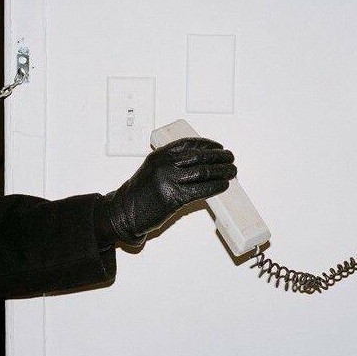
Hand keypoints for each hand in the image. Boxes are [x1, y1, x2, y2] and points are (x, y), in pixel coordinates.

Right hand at [96, 137, 236, 244]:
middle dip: (219, 156)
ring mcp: (168, 181)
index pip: (188, 144)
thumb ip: (171, 164)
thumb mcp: (151, 170)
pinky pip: (200, 190)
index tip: (218, 146)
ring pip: (203, 172)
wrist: (125, 212)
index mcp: (159, 155)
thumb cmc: (139, 194)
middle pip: (199, 157)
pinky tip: (223, 186)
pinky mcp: (173, 198)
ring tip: (232, 171)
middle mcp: (164, 165)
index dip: (207, 144)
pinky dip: (215, 187)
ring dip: (222, 171)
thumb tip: (199, 162)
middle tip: (230, 158)